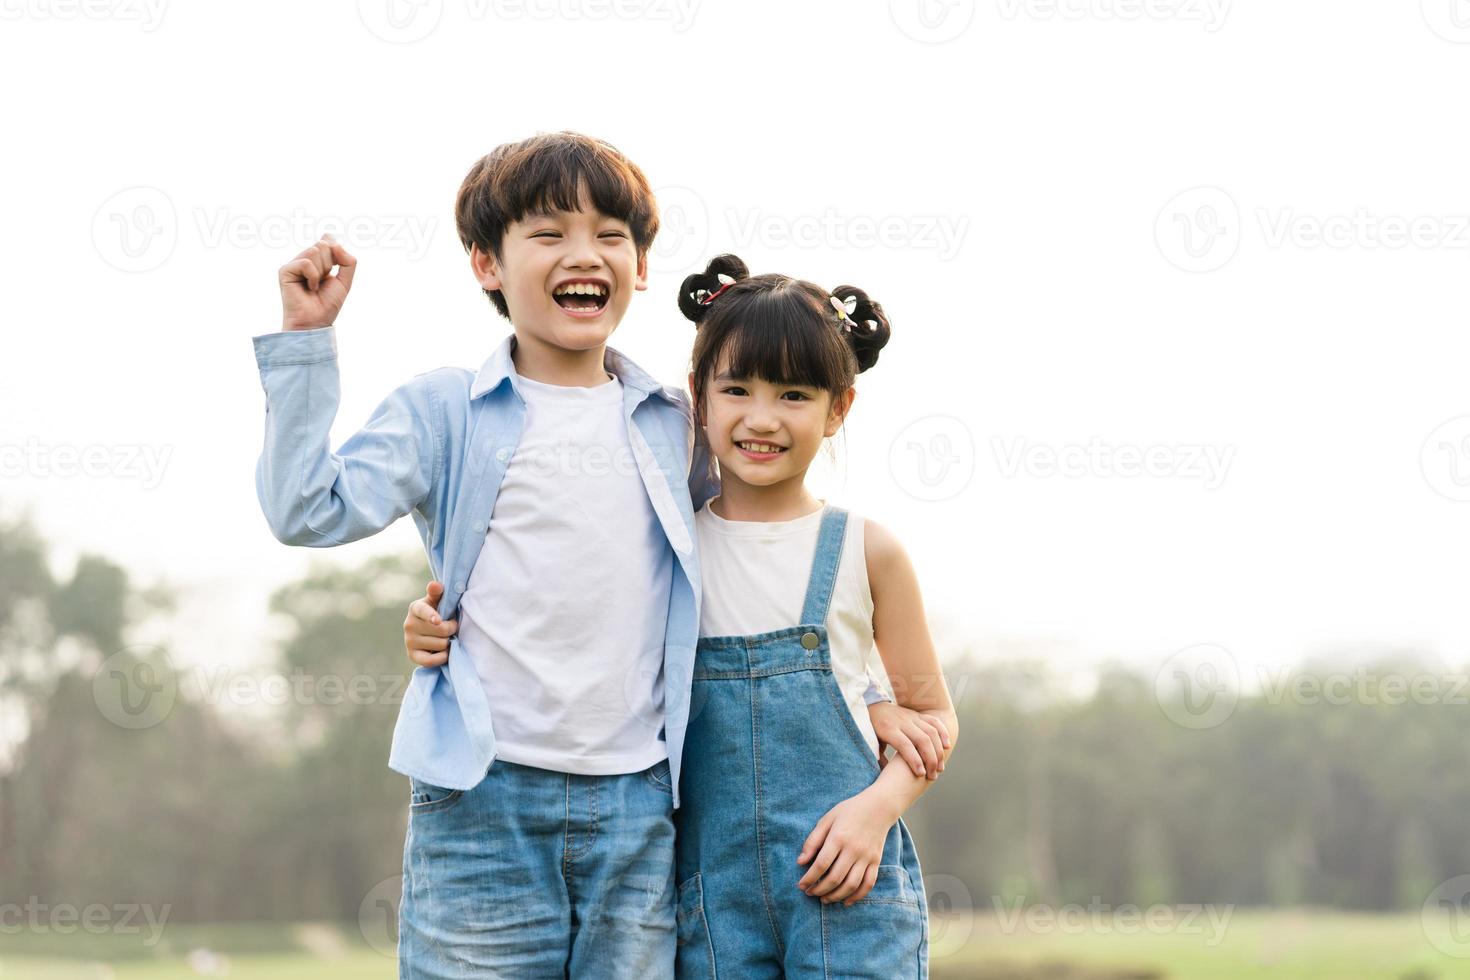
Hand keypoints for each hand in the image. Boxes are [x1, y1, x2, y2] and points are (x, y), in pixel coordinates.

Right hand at [279, 234, 355, 330]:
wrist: (316, 321)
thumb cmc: (328, 304)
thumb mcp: (345, 280)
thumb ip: (348, 261)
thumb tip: (334, 243)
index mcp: (317, 260)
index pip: (328, 240)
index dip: (336, 253)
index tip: (334, 271)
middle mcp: (304, 259)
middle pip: (323, 245)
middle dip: (330, 265)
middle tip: (323, 282)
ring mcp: (294, 264)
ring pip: (315, 251)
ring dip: (321, 271)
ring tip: (315, 285)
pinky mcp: (285, 270)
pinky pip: (305, 262)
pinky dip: (313, 277)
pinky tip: (309, 288)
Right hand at [404, 581, 457, 667]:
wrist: (429, 632)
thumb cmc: (438, 612)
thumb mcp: (437, 601)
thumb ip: (437, 593)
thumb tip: (435, 585)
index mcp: (416, 608)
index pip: (423, 610)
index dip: (431, 615)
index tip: (437, 620)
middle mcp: (409, 624)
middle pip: (441, 630)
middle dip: (451, 629)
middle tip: (451, 627)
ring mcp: (409, 641)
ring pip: (440, 644)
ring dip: (448, 642)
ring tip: (446, 638)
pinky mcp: (412, 655)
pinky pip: (431, 661)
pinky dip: (442, 657)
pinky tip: (444, 652)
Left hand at [795, 790, 894, 905]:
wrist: (878, 807)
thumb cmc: (849, 811)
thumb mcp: (827, 819)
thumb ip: (813, 841)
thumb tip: (800, 862)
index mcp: (838, 838)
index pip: (821, 864)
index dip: (809, 878)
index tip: (801, 886)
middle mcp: (853, 849)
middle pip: (835, 878)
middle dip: (820, 890)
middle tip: (810, 893)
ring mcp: (866, 857)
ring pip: (851, 885)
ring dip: (836, 896)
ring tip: (825, 899)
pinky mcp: (876, 861)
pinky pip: (868, 884)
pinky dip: (857, 896)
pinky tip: (846, 901)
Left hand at [868, 702, 949, 779]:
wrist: (874, 706)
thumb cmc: (872, 729)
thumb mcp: (871, 742)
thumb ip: (878, 758)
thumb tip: (885, 776)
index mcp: (888, 729)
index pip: (905, 745)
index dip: (914, 760)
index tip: (921, 774)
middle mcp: (902, 722)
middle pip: (922, 740)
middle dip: (931, 759)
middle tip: (933, 775)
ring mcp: (911, 717)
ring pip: (931, 732)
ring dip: (938, 750)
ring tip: (940, 767)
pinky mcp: (918, 715)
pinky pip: (934, 721)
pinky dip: (943, 732)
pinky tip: (946, 746)